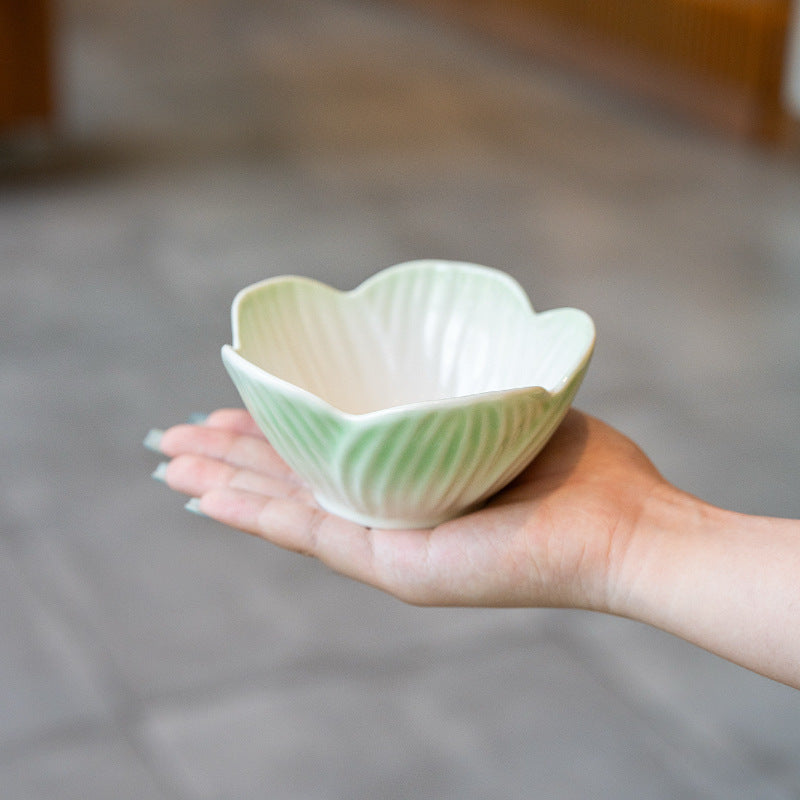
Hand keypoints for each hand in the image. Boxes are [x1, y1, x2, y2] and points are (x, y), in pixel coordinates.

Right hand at [150, 408, 664, 611]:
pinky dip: (250, 513)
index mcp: (410, 485)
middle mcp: (391, 517)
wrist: (623, 529)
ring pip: (285, 509)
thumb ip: (462, 388)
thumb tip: (441, 348)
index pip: (326, 459)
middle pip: (292, 485)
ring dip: (223, 484)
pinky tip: (204, 495)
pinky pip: (307, 533)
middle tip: (174, 436)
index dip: (275, 434)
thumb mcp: (502, 411)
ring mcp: (388, 544)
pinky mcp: (394, 565)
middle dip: (231, 458)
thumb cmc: (580, 469)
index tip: (235, 407)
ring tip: (169, 461)